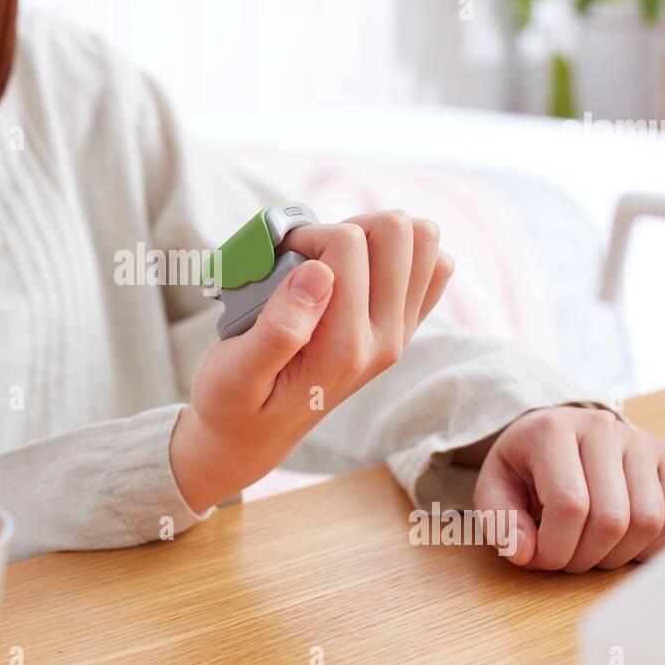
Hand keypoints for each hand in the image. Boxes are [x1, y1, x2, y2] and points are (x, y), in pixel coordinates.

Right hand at [171, 212, 452, 511]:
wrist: (251, 437)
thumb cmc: (233, 401)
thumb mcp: (236, 372)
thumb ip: (278, 327)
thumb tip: (320, 272)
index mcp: (343, 347)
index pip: (349, 245)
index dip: (306, 236)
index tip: (277, 262)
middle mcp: (384, 340)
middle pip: (398, 232)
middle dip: (346, 227)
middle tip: (308, 257)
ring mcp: (399, 334)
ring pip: (423, 241)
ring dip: (374, 236)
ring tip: (334, 260)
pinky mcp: (402, 328)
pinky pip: (432, 269)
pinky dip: (397, 254)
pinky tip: (357, 270)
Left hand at [472, 406, 664, 570]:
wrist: (555, 433)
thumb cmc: (524, 465)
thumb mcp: (495, 487)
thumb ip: (500, 521)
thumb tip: (524, 553)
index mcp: (552, 429)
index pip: (568, 505)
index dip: (554, 548)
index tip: (537, 557)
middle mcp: (602, 428)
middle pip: (611, 518)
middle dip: (584, 557)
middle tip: (564, 558)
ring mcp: (639, 440)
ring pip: (648, 521)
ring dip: (617, 556)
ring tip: (590, 551)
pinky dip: (649, 547)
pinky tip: (620, 545)